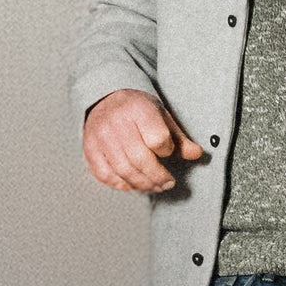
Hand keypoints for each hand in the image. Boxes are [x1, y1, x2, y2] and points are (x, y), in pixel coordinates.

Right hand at [81, 89, 203, 193]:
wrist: (106, 98)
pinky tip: (133, 184)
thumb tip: (196, 154)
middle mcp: (116, 123)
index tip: (168, 151)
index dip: (167, 150)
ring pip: (123, 170)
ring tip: (155, 186)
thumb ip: (179, 137)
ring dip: (143, 184)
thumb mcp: (162, 116)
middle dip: (158, 176)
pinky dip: (121, 184)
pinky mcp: (89, 149)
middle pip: (140, 159)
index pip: (158, 139)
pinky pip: (104, 174)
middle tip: (168, 183)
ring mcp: (100, 137)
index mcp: (138, 110)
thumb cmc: (138, 110)